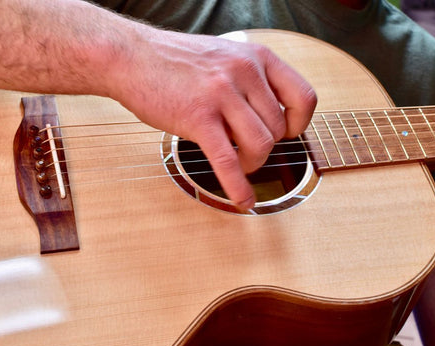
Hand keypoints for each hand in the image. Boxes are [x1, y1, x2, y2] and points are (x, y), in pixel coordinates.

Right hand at [110, 27, 316, 209]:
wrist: (131, 56)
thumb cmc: (175, 61)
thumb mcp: (225, 55)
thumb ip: (251, 80)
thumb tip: (272, 115)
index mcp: (256, 57)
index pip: (304, 97)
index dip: (299, 124)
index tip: (285, 134)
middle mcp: (244, 72)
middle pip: (277, 129)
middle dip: (266, 150)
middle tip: (247, 153)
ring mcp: (221, 94)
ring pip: (261, 145)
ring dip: (253, 164)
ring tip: (239, 165)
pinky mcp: (198, 117)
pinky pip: (228, 161)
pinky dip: (237, 186)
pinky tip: (242, 200)